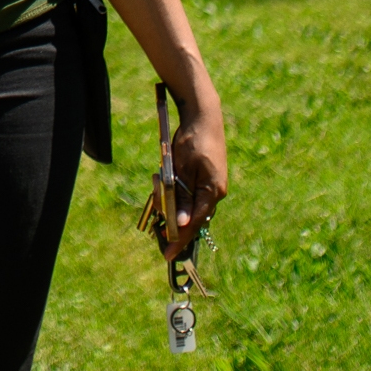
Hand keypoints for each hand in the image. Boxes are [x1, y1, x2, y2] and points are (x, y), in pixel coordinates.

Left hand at [163, 99, 228, 260]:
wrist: (203, 116)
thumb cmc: (193, 140)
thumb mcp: (182, 169)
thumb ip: (182, 197)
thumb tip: (181, 225)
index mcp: (212, 192)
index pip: (194, 223)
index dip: (180, 239)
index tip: (168, 254)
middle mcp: (214, 193)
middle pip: (189, 216)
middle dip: (169, 215)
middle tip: (155, 204)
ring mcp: (211, 186)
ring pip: (186, 206)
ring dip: (169, 200)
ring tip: (157, 182)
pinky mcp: (205, 180)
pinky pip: (188, 195)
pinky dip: (174, 193)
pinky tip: (164, 181)